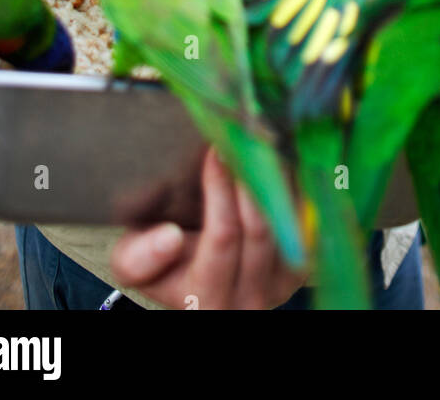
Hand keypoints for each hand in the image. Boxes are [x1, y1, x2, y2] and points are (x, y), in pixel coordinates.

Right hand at [109, 149, 307, 309]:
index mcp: (206, 300)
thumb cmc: (160, 261)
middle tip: (242, 139)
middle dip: (250, 179)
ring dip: (277, 181)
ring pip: (290, 226)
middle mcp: (249, 301)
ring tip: (262, 144)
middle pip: (261, 231)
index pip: (223, 239)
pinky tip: (279, 163)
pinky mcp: (300, 267)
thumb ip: (140, 257)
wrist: (192, 278)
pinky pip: (307, 224)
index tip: (214, 150)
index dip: (220, 190)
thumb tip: (170, 238)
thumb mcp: (132, 261)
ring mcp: (281, 286)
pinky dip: (294, 191)